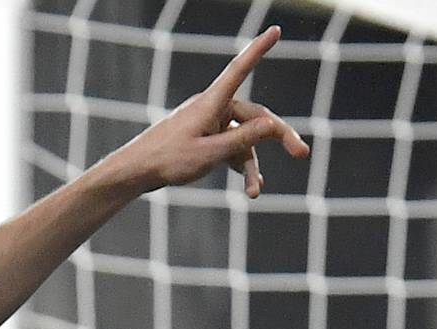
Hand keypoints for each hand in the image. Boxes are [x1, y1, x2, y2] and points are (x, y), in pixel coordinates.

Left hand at [106, 26, 310, 199]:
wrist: (135, 173)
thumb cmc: (167, 160)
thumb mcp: (210, 153)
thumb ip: (243, 139)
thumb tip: (273, 124)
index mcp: (211, 103)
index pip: (240, 70)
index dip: (259, 50)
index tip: (275, 30)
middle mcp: (213, 109)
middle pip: (256, 116)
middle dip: (278, 136)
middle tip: (302, 152)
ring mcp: (210, 124)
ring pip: (244, 139)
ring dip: (252, 165)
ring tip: (256, 191)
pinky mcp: (207, 139)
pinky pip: (231, 149)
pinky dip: (240, 166)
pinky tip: (250, 188)